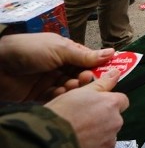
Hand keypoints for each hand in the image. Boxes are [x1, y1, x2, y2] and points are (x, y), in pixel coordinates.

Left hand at [0, 32, 114, 101]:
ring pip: (71, 89)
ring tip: (70, 86)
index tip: (110, 73)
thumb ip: (85, 55)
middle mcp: (61, 67)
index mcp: (67, 52)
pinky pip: (58, 98)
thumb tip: (112, 52)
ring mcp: (51, 81)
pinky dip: (61, 96)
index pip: (90, 61)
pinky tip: (60, 93)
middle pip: (82, 77)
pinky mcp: (41, 95)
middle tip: (85, 79)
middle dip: (86, 79)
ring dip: (73, 88)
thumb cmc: (29, 50)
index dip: (99, 67)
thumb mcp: (60, 49)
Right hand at [46, 69, 128, 147]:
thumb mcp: (79, 92)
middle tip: (81, 122)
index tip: (96, 106)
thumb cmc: (61, 115)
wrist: (47, 143)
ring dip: (96, 137)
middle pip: (113, 120)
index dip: (108, 103)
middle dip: (101, 121)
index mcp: (112, 105)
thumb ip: (101, 84)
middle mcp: (115, 123)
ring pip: (106, 138)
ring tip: (76, 137)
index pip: (121, 101)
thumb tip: (116, 73)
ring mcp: (108, 143)